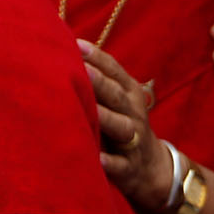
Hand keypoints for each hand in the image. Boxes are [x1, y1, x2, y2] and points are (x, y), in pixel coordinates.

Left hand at [79, 39, 170, 212]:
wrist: (151, 169)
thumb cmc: (121, 124)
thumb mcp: (116, 100)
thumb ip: (97, 77)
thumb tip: (62, 48)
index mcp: (129, 93)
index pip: (115, 71)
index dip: (98, 58)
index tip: (76, 44)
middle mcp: (133, 113)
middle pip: (117, 96)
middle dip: (101, 83)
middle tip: (82, 69)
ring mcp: (134, 141)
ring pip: (122, 127)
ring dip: (106, 117)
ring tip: (90, 109)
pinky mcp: (130, 168)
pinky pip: (121, 165)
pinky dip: (110, 162)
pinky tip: (98, 160)